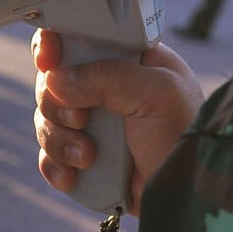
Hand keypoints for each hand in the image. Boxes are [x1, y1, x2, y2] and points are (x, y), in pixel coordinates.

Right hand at [32, 30, 203, 216]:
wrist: (187, 192)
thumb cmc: (185, 134)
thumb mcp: (157, 92)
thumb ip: (108, 76)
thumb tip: (56, 79)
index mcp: (125, 61)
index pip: (77, 39)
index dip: (55, 47)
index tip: (47, 61)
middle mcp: (104, 89)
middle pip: (52, 82)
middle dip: (57, 104)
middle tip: (82, 120)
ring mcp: (91, 125)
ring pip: (46, 120)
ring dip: (59, 139)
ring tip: (88, 156)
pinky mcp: (82, 159)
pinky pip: (49, 156)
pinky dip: (55, 165)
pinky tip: (75, 174)